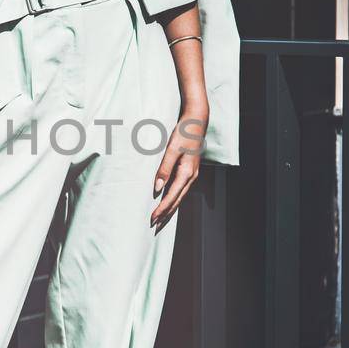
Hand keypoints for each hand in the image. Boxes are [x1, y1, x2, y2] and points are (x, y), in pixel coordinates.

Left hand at [149, 107, 206, 228]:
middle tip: (154, 225)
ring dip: (170, 209)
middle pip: (177, 201)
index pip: (172, 196)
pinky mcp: (189, 172)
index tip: (152, 218)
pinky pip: (181, 190)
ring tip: (160, 219)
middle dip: (166, 214)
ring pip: (180, 197)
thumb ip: (164, 168)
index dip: (162, 208)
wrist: (196, 122)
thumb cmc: (183, 133)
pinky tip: (168, 203)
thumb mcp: (171, 149)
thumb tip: (157, 187)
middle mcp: (192, 177)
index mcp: (187, 173)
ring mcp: (192, 175)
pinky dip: (174, 199)